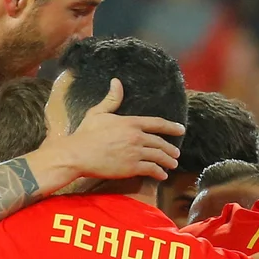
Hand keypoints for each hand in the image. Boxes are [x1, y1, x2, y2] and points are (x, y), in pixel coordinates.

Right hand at [36, 76, 181, 182]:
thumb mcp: (98, 113)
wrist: (78, 154)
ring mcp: (135, 153)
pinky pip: (151, 170)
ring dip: (168, 161)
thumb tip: (117, 82)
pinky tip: (162, 175)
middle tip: (176, 153)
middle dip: (171, 148)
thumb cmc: (85, 133)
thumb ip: (112, 99)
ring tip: (172, 164)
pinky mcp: (132, 167)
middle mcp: (136, 137)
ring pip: (159, 157)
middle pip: (160, 142)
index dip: (171, 126)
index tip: (181, 129)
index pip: (157, 123)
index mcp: (131, 122)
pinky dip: (159, 173)